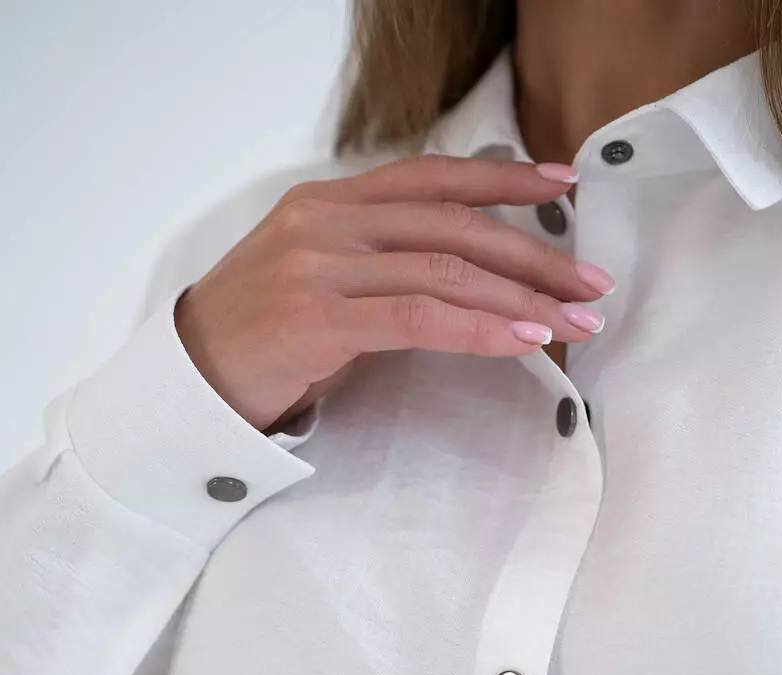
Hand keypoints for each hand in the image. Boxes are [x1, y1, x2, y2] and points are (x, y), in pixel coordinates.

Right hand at [174, 154, 614, 432]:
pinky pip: (420, 317)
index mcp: (330, 204)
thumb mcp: (318, 280)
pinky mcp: (320, 316)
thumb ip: (378, 263)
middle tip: (591, 284)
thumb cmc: (259, 340)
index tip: (563, 186)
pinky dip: (480, 330)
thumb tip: (460, 276)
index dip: (503, 178)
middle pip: (455, 224)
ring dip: (522, 299)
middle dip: (535, 255)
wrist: (187, 386)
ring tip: (576, 324)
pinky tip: (524, 342)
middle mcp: (328, 222)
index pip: (433, 177)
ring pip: (447, 269)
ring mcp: (322, 265)